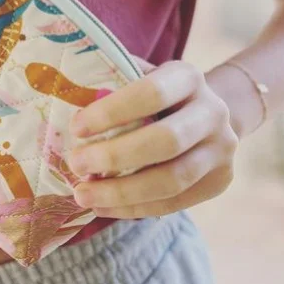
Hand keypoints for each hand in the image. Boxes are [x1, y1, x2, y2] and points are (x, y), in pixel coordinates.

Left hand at [67, 59, 238, 217]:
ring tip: (83, 195)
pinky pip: (175, 203)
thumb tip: (62, 97)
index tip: (76, 128)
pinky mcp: (219, 182)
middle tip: (75, 164)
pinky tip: (103, 207)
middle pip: (166, 141)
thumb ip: (108, 82)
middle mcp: (213, 111)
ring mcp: (221, 149)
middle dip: (114, 156)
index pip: (151, 93)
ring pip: (172, 180)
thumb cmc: (152, 94)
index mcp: (187, 77)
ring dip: (122, 192)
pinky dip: (134, 208)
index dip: (111, 112)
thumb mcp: (135, 75)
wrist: (204, 113)